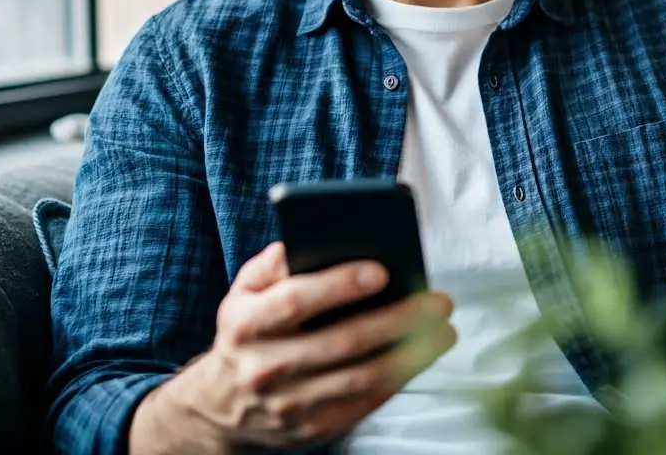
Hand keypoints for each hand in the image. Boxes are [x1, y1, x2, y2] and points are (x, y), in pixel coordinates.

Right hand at [130, 242, 455, 453]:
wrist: (221, 404)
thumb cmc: (248, 328)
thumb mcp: (246, 288)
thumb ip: (276, 261)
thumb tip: (320, 236)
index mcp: (247, 323)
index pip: (296, 301)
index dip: (339, 284)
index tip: (382, 270)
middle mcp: (265, 367)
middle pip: (342, 341)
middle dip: (397, 319)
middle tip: (438, 301)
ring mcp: (289, 405)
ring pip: (361, 378)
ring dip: (410, 354)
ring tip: (443, 330)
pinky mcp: (311, 430)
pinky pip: (363, 403)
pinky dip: (398, 379)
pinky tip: (422, 356)